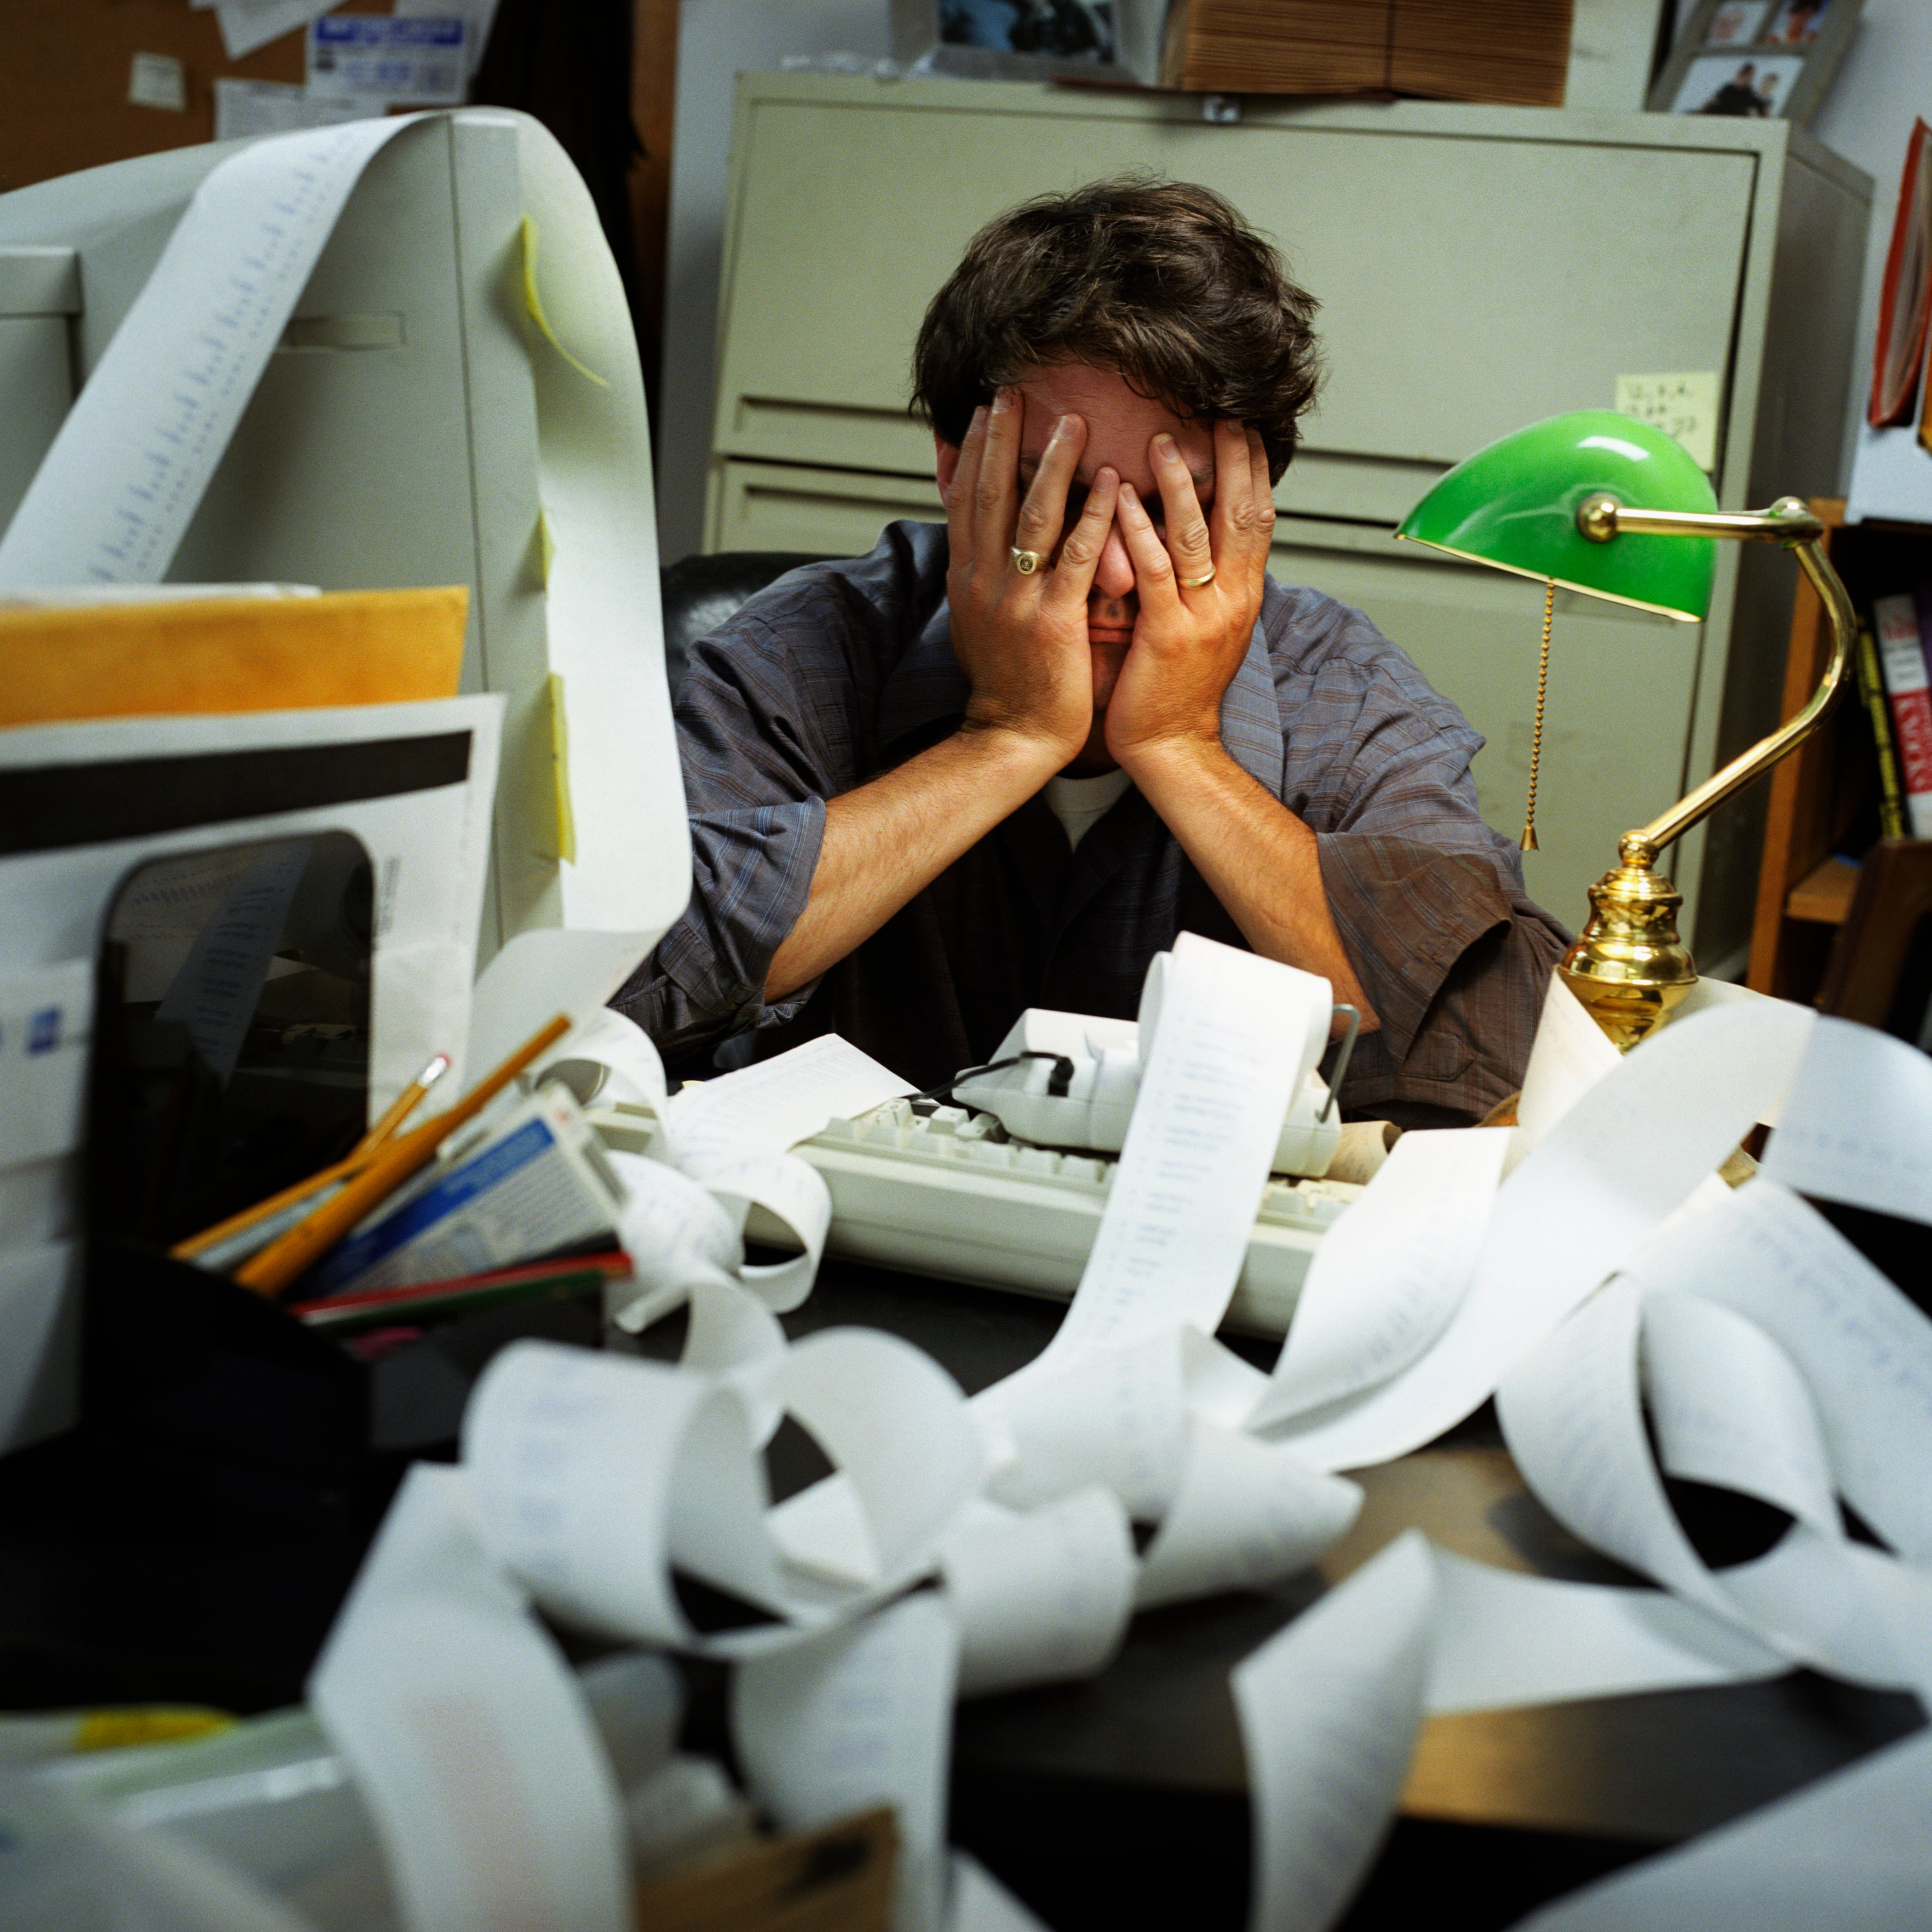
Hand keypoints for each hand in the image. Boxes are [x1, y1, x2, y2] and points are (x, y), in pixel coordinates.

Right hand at [941, 387, 1120, 767]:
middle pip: (991, 494)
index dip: (973, 450)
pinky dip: (1094, 517)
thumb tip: (971, 539)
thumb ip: (976, 576)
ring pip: (1033, 516)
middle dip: (1002, 438)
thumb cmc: (1005, 682)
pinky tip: (1111, 484)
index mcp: (966, 579)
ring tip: (1073, 421)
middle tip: (1016, 390)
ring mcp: (1018, 600)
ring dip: (1053, 464)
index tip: (984, 408)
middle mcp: (985, 581)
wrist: (1012, 736)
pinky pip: (1077, 558)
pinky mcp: (1054, 620)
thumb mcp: (974, 621)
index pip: (964, 500)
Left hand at [1102, 420, 1273, 772]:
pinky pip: (1156, 574)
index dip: (1255, 469)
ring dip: (1182, 485)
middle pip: (1243, 514)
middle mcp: (1234, 600)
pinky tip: (1124, 500)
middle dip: (1235, 460)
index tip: (1244, 425)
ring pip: (1199, 536)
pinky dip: (1140, 533)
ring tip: (1165, 440)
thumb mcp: (1206, 625)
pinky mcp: (1168, 636)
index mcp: (1244, 595)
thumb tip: (1202, 533)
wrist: (1172, 748)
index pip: (1259, 517)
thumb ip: (1207, 579)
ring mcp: (1203, 618)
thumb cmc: (1177, 688)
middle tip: (1220, 412)